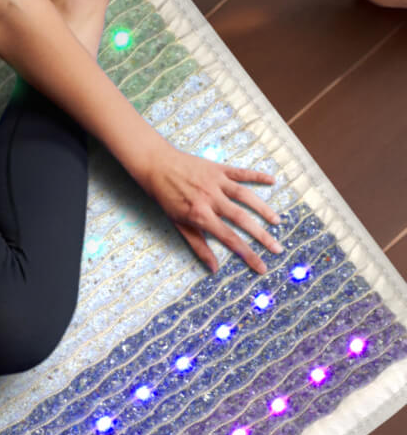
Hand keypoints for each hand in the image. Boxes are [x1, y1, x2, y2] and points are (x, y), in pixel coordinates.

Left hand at [137, 142, 282, 273]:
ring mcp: (216, 182)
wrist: (156, 165)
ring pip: (246, 196)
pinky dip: (257, 176)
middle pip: (242, 219)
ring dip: (264, 209)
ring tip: (277, 222)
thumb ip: (198, 245)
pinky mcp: (218, 168)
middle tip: (279, 249)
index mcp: (200, 215)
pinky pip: (241, 172)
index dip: (248, 254)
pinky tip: (273, 180)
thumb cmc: (165, 197)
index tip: (262, 267)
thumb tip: (213, 268)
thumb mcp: (178, 223)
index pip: (229, 239)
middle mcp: (211, 198)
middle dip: (262, 236)